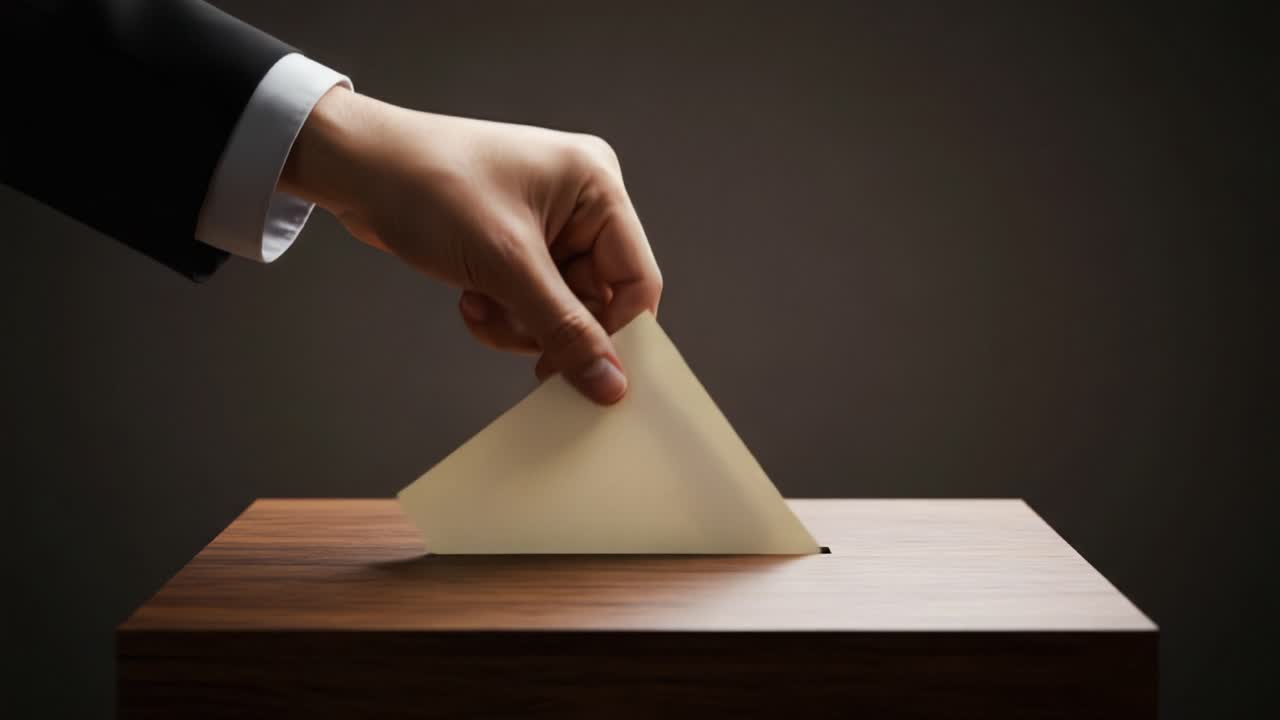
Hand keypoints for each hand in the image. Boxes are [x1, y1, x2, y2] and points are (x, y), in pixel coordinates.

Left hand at [279, 87, 661, 404]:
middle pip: (597, 300)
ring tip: (481, 306)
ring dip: (520, 323)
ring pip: (560, 308)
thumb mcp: (506, 265)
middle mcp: (581, 201)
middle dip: (550, 325)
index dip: (616, 334)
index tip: (591, 378)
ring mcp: (548, 223)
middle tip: (514, 334)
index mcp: (597, 186)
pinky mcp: (517, 242)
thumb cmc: (430, 186)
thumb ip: (564, 328)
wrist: (357, 168)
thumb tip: (609, 383)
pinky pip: (531, 301)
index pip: (636, 280)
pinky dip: (503, 312)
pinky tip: (470, 296)